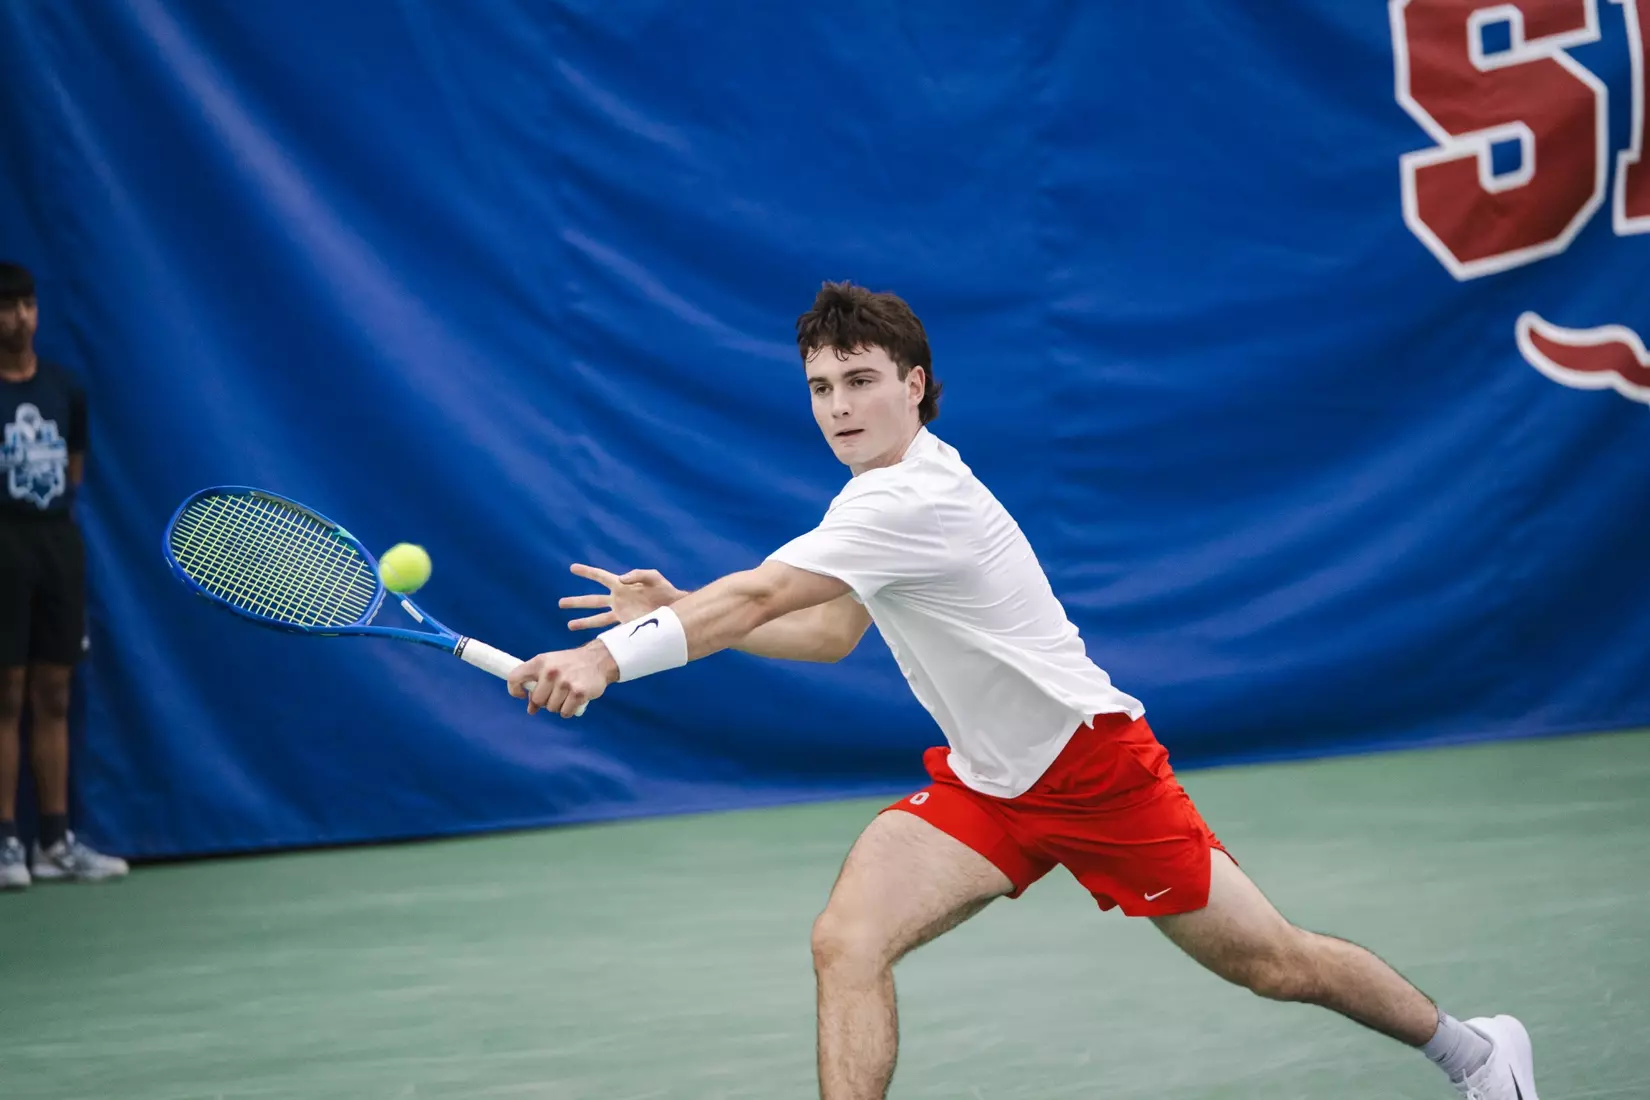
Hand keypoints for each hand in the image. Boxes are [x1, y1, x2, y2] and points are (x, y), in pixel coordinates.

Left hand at [507, 642, 618, 717]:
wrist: (599, 659)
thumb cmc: (570, 664)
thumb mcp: (551, 666)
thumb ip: (537, 684)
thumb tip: (530, 709)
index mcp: (539, 662)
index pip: (514, 678)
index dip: (514, 690)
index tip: (522, 695)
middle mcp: (550, 671)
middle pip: (537, 700)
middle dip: (544, 701)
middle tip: (555, 694)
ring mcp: (564, 683)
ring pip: (551, 708)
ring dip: (558, 706)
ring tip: (567, 694)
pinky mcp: (578, 693)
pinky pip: (565, 712)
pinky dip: (568, 710)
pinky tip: (574, 700)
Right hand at [559, 563, 685, 630]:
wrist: (675, 610)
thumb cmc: (665, 591)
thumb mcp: (653, 577)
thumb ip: (638, 574)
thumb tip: (620, 579)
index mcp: (622, 587)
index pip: (600, 577)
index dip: (587, 572)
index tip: (572, 568)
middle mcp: (618, 601)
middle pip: (592, 601)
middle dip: (577, 602)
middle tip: (560, 603)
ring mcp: (621, 615)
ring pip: (597, 619)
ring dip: (583, 622)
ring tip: (569, 625)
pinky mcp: (627, 627)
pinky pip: (610, 632)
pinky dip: (600, 637)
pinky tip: (591, 642)